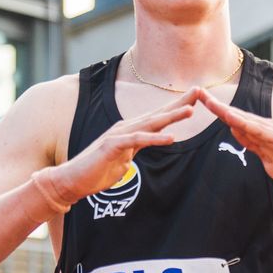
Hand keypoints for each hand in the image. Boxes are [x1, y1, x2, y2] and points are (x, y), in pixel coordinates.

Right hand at [39, 95, 200, 209]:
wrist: (72, 180)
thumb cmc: (96, 172)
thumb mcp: (123, 160)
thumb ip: (134, 151)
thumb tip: (141, 151)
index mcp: (131, 131)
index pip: (158, 117)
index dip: (177, 107)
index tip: (197, 100)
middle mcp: (126, 128)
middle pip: (158, 114)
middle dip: (180, 103)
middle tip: (200, 92)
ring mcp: (119, 135)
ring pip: (150, 124)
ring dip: (171, 116)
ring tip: (191, 111)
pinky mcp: (113, 146)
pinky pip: (138, 141)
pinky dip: (155, 139)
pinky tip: (171, 138)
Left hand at [194, 88, 272, 203]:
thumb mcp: (265, 158)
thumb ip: (252, 144)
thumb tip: (235, 131)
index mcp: (263, 133)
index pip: (236, 120)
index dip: (218, 111)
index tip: (201, 103)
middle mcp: (268, 128)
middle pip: (237, 115)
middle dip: (217, 105)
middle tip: (198, 93)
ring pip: (246, 119)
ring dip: (226, 111)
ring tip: (209, 101)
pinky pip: (259, 131)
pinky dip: (244, 124)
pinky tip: (231, 118)